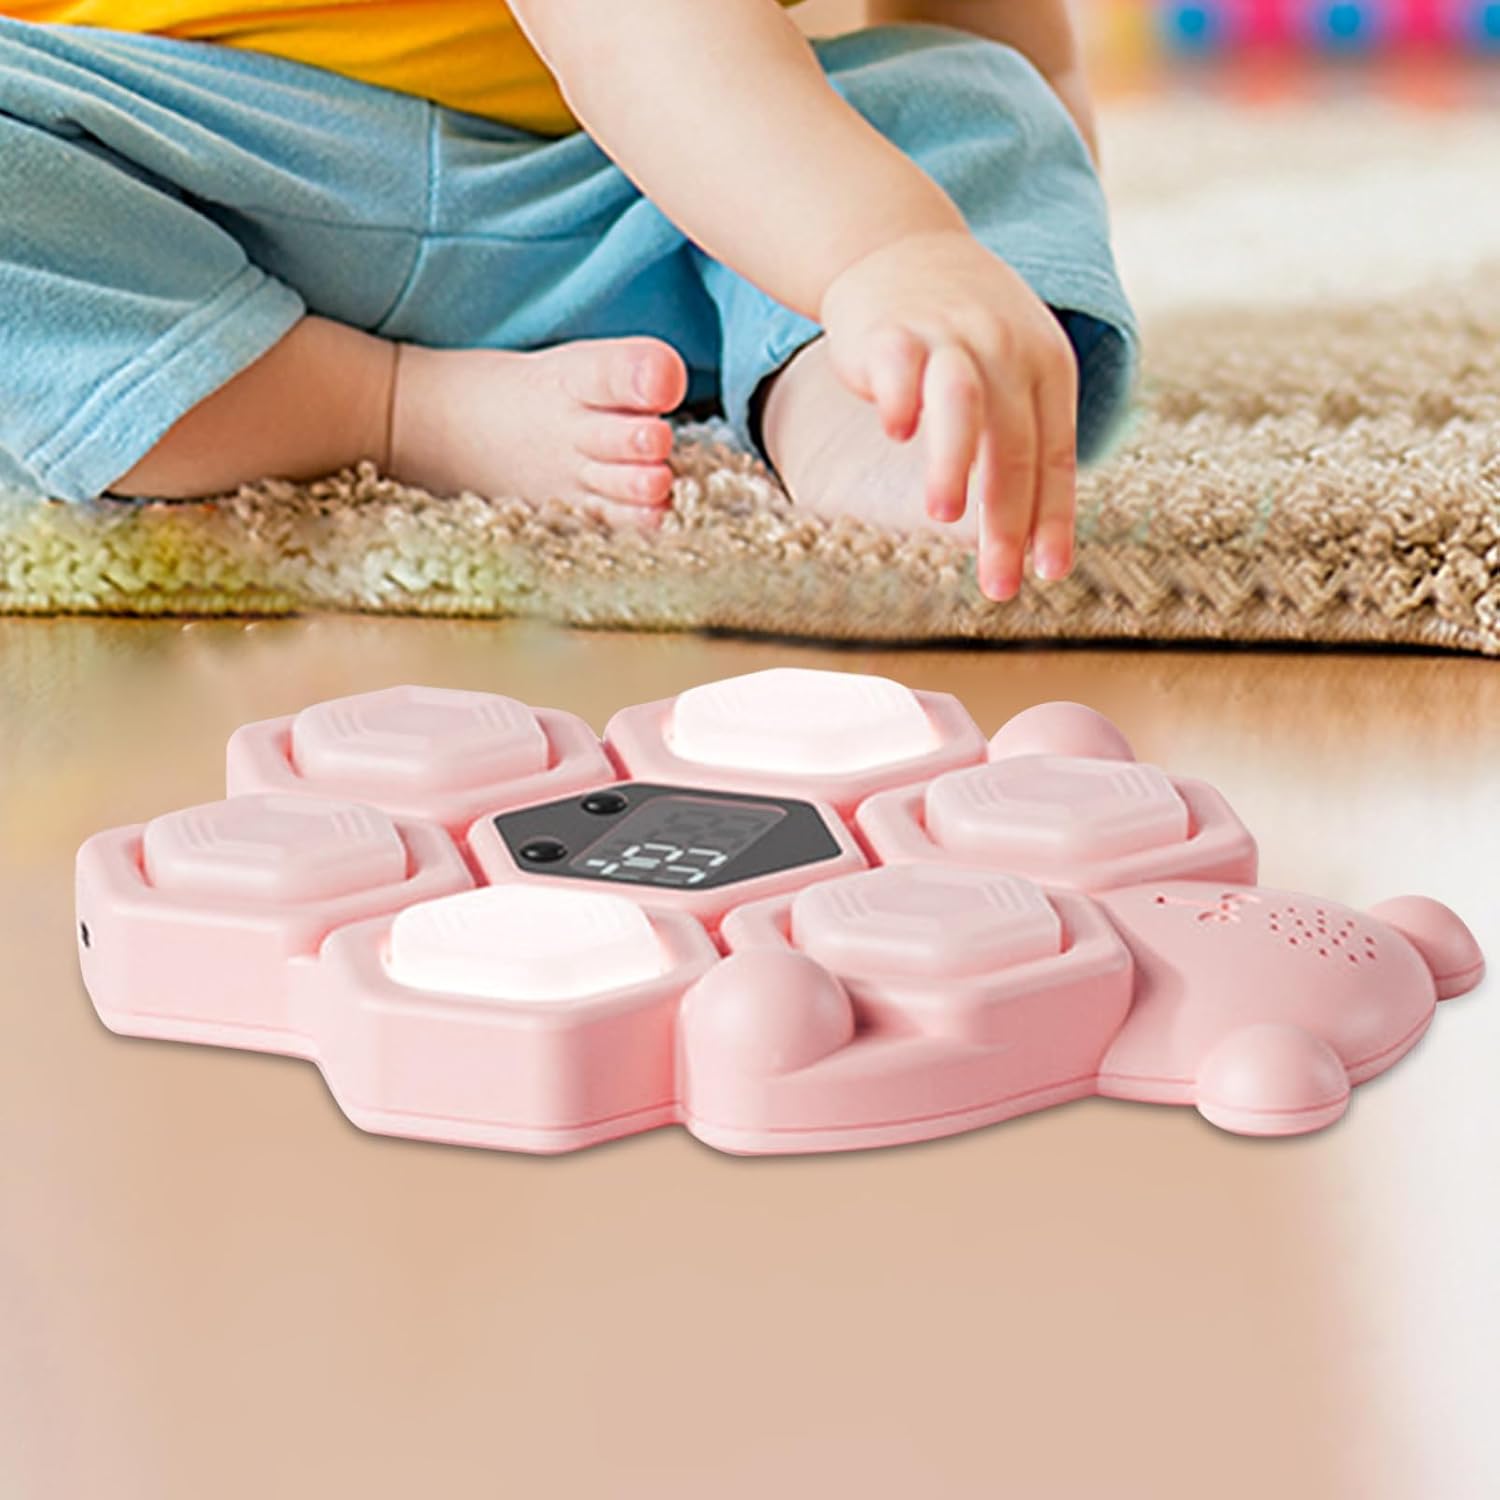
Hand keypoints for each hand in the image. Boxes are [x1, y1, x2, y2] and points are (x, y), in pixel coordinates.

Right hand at [819, 229, 1078, 601]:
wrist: (899, 245)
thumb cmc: (961, 331)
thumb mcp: (1012, 368)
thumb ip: (1021, 438)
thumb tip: (1027, 539)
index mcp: (1046, 366)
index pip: (1054, 455)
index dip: (1053, 517)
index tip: (1047, 573)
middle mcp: (1005, 349)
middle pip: (1012, 446)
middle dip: (1005, 521)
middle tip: (999, 583)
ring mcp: (949, 335)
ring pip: (964, 402)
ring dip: (955, 459)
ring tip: (945, 513)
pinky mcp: (892, 329)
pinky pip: (900, 365)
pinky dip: (901, 398)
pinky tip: (899, 433)